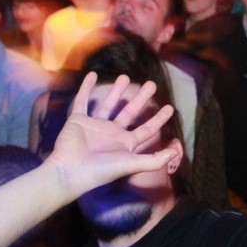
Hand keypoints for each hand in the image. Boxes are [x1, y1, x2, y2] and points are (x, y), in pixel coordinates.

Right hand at [44, 73, 177, 194]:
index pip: (146, 129)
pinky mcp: (78, 121)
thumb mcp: (132, 164)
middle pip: (130, 112)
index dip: (158, 119)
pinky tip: (93, 74)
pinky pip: (82, 101)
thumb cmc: (102, 170)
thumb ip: (154, 160)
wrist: (71, 172)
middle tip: (151, 84)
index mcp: (125, 144)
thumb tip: (176, 154)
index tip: (170, 107)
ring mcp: (94, 126)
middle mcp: (111, 134)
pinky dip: (86, 87)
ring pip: (108, 104)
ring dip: (117, 91)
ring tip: (125, 76)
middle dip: (141, 98)